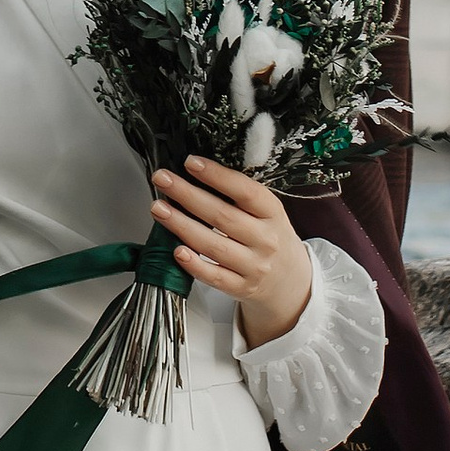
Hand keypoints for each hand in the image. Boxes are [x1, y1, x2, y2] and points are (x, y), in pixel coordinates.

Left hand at [150, 161, 312, 350]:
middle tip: (162, 180)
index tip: (191, 163)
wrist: (290, 280)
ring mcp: (254, 266)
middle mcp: (265, 240)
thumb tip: (198, 172)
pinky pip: (214, 277)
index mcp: (272, 213)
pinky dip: (194, 264)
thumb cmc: (269, 237)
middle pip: (222, 216)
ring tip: (159, 209)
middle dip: (187, 195)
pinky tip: (176, 250)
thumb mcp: (267, 212)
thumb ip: (239, 195)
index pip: (245, 191)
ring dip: (182, 226)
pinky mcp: (241, 287)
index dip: (217, 176)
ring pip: (213, 245)